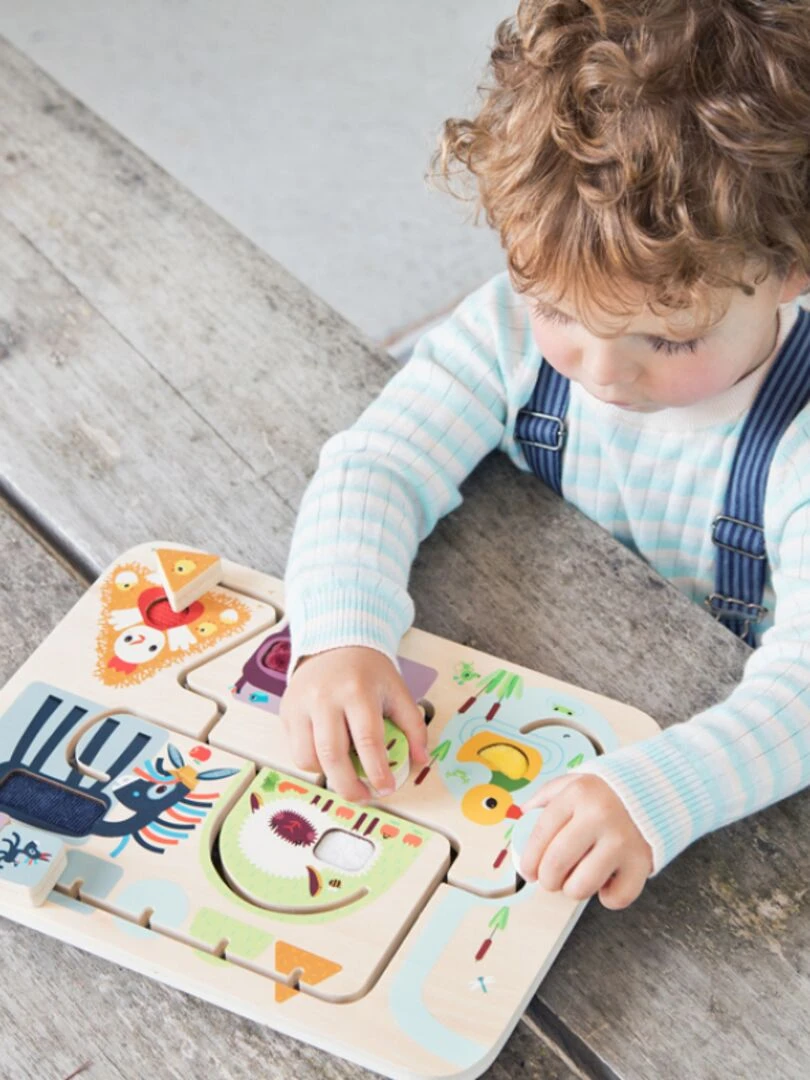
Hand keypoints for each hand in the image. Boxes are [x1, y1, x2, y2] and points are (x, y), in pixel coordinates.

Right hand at [279, 645, 428, 801]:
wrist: (336, 644)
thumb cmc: (369, 672)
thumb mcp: (397, 690)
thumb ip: (412, 725)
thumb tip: (420, 760)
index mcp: (357, 691)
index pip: (367, 740)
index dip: (377, 771)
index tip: (386, 789)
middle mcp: (324, 698)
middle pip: (331, 755)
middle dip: (348, 786)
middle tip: (364, 796)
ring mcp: (300, 705)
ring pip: (307, 758)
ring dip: (328, 775)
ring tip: (346, 773)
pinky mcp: (286, 711)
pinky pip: (296, 750)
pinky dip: (313, 763)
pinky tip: (330, 756)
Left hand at [517, 774, 652, 908]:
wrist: (655, 791)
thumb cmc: (606, 793)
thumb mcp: (573, 782)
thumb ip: (545, 798)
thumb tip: (520, 820)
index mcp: (577, 793)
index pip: (540, 833)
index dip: (528, 859)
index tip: (527, 871)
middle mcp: (599, 816)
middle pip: (556, 863)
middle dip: (547, 880)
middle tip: (550, 879)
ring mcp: (622, 840)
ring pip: (581, 886)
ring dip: (573, 889)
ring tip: (577, 877)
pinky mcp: (642, 863)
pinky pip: (615, 898)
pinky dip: (607, 897)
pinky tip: (606, 879)